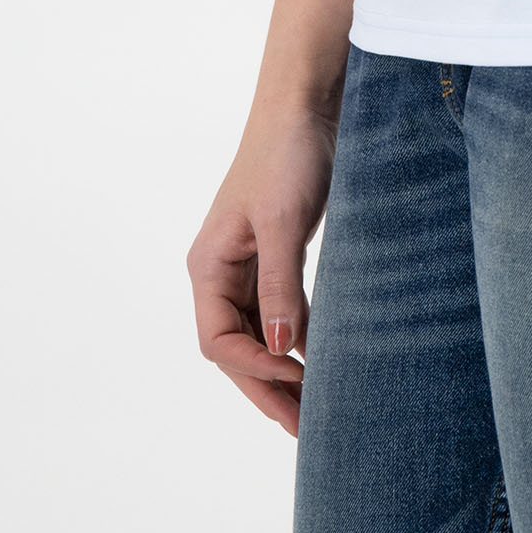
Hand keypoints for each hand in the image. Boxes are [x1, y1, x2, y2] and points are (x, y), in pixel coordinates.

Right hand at [187, 107, 337, 437]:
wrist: (310, 102)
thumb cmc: (287, 153)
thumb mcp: (282, 222)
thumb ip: (280, 288)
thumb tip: (282, 352)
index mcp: (208, 266)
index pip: (219, 342)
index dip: (255, 369)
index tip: (299, 377)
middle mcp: (222, 271)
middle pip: (238, 348)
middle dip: (268, 388)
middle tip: (305, 430)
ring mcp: (250, 264)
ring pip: (261, 334)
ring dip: (284, 370)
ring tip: (315, 411)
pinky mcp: (278, 254)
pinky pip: (282, 311)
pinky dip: (299, 339)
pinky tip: (323, 362)